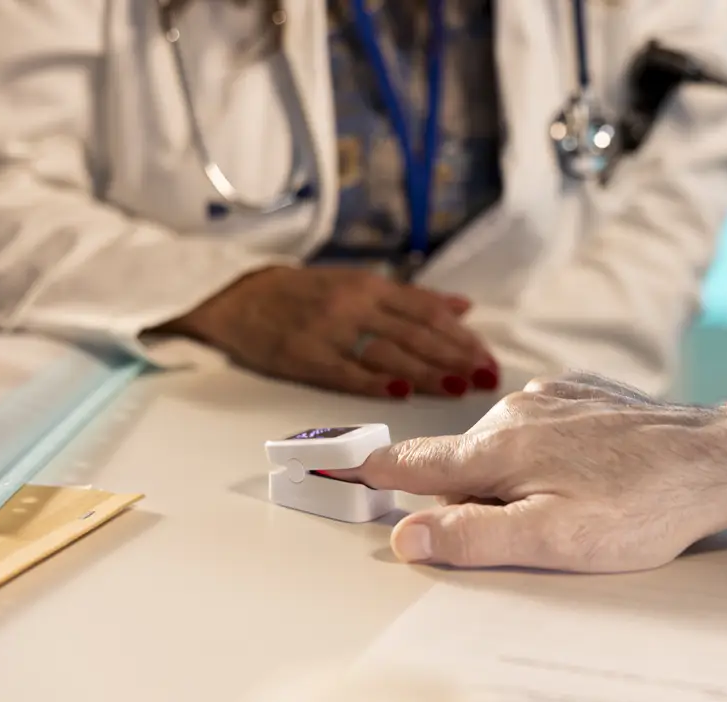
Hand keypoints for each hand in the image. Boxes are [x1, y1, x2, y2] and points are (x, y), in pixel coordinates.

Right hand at [161, 266, 498, 397]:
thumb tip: (464, 308)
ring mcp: (330, 331)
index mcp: (371, 287)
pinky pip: (346, 372)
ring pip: (388, 352)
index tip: (488, 356)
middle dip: (455, 356)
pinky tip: (401, 392)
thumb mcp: (359, 283)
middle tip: (486, 376)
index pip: (428, 312)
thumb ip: (412, 299)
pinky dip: (374, 381)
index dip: (461, 335)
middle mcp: (355, 306)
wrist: (239, 298)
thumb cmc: (306, 294)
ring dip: (426, 372)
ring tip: (458, 387)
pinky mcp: (305, 357)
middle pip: (415, 333)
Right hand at [327, 373, 726, 571]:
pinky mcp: (583, 394)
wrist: (718, 456)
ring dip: (515, 479)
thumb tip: (404, 536)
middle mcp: (514, 411)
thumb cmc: (641, 506)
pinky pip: (540, 428)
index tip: (333, 468)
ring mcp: (551, 397)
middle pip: (461, 465)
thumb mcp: (554, 540)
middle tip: (534, 534)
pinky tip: (589, 476)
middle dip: (474, 501)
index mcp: (496, 450)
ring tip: (574, 507)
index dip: (371, 472)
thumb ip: (473, 538)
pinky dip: (547, 455)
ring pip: (503, 447)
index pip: (412, 463)